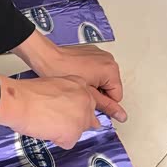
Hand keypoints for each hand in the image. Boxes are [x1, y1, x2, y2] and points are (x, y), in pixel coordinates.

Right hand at [0, 75, 100, 148]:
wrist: (20, 102)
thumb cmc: (29, 93)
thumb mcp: (54, 85)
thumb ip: (66, 95)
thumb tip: (66, 108)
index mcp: (80, 84)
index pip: (86, 102)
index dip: (74, 110)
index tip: (65, 112)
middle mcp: (86, 100)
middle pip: (87, 119)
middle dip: (73, 122)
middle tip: (55, 120)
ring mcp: (82, 117)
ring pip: (78, 132)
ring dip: (64, 131)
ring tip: (47, 123)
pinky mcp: (74, 133)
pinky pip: (68, 143)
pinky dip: (57, 140)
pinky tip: (46, 130)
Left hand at [12, 30, 126, 121]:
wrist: (46, 57)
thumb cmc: (61, 72)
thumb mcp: (87, 94)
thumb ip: (106, 106)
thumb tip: (120, 115)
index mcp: (111, 70)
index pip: (116, 96)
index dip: (103, 102)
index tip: (89, 100)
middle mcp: (109, 60)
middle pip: (110, 87)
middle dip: (98, 92)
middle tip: (82, 91)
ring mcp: (100, 54)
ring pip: (102, 78)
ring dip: (93, 83)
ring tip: (78, 83)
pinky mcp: (91, 52)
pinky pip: (95, 68)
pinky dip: (88, 74)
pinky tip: (76, 74)